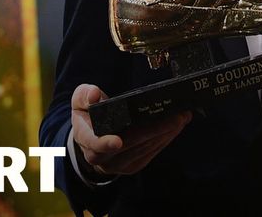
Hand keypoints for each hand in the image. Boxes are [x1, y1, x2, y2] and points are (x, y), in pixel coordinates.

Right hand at [70, 84, 192, 177]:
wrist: (91, 138)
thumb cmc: (87, 115)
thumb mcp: (80, 100)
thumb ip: (85, 94)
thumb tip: (93, 95)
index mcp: (86, 138)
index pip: (95, 143)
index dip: (106, 143)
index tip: (117, 141)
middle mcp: (102, 156)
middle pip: (130, 145)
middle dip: (155, 131)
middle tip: (175, 118)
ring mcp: (118, 164)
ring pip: (144, 150)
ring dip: (165, 134)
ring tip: (181, 119)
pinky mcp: (132, 166)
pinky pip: (151, 153)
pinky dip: (164, 140)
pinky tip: (175, 128)